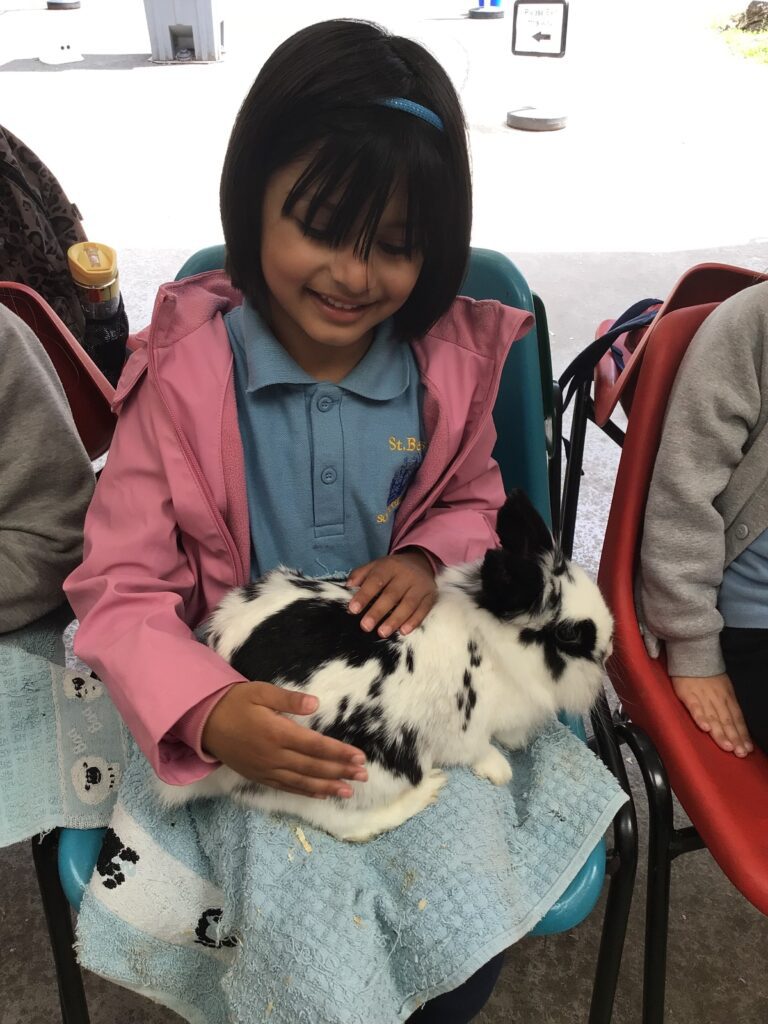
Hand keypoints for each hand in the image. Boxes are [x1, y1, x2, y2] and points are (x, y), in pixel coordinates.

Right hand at [201, 682, 367, 797]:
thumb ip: (289, 698)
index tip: (359, 757)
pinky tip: (321, 793)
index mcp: (277, 733)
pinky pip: (286, 787)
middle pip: (313, 767)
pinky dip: (306, 792)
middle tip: (363, 776)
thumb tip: (316, 703)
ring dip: (327, 787)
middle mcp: (274, 755)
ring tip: (348, 792)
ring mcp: (266, 769)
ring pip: (302, 782)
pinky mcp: (259, 776)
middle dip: (340, 772)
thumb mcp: (261, 691)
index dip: (339, 753)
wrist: (205, 722)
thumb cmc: (236, 702)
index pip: (316, 746)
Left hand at [346, 549, 436, 637]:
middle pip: (392, 594)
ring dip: (395, 619)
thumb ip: (360, 574)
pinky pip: (424, 609)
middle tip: (365, 626)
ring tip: (382, 632)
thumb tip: (348, 586)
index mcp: (389, 566)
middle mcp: (406, 575)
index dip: (364, 595)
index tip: (353, 609)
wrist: (421, 562)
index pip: (376, 580)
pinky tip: (404, 631)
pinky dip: (414, 621)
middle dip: (378, 611)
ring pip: (408, 604)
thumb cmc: (391, 569)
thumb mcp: (375, 566)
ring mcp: (420, 585)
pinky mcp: (431, 595)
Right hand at [671, 673, 753, 756]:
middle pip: (727, 721)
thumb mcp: (724, 687)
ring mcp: (703, 697)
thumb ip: (727, 705)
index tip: (747, 749)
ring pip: (714, 718)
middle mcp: (717, 699)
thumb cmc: (707, 674)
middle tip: (739, 753)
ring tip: (727, 746)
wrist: (692, 655)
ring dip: (721, 733)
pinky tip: (705, 728)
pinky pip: (695, 707)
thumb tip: (735, 724)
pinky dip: (700, 717)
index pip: (737, 718)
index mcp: (727, 697)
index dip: (742, 734)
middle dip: (734, 738)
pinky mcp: (688, 695)